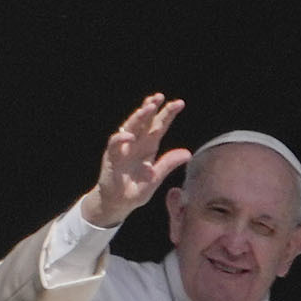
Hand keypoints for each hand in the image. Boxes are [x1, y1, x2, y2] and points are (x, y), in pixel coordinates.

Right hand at [85, 92, 190, 226]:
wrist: (117, 203)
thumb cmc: (136, 190)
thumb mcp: (156, 178)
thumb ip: (168, 164)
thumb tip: (188, 153)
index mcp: (149, 147)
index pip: (159, 126)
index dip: (168, 114)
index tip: (179, 103)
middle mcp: (137, 143)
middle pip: (145, 122)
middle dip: (152, 108)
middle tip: (160, 97)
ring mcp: (123, 148)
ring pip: (130, 126)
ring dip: (139, 116)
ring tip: (148, 107)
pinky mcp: (111, 156)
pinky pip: (115, 144)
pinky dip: (121, 138)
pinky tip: (130, 136)